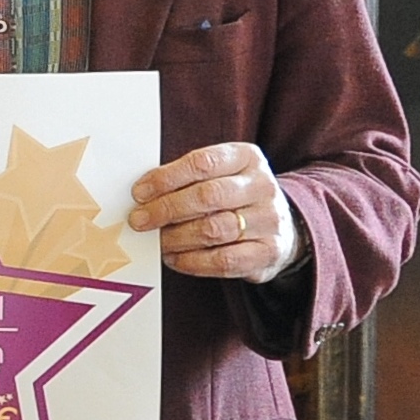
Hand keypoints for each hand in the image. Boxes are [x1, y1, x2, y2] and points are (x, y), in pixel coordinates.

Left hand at [131, 141, 301, 278]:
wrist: (281, 227)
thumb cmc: (234, 198)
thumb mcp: (219, 175)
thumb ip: (187, 179)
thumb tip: (142, 194)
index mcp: (247, 158)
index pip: (203, 163)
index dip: (166, 178)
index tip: (139, 192)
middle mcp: (263, 186)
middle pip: (207, 196)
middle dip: (166, 209)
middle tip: (139, 219)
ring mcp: (270, 220)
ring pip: (214, 229)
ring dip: (176, 237)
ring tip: (156, 240)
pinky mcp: (268, 252)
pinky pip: (223, 260)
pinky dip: (191, 261)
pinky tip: (174, 257)